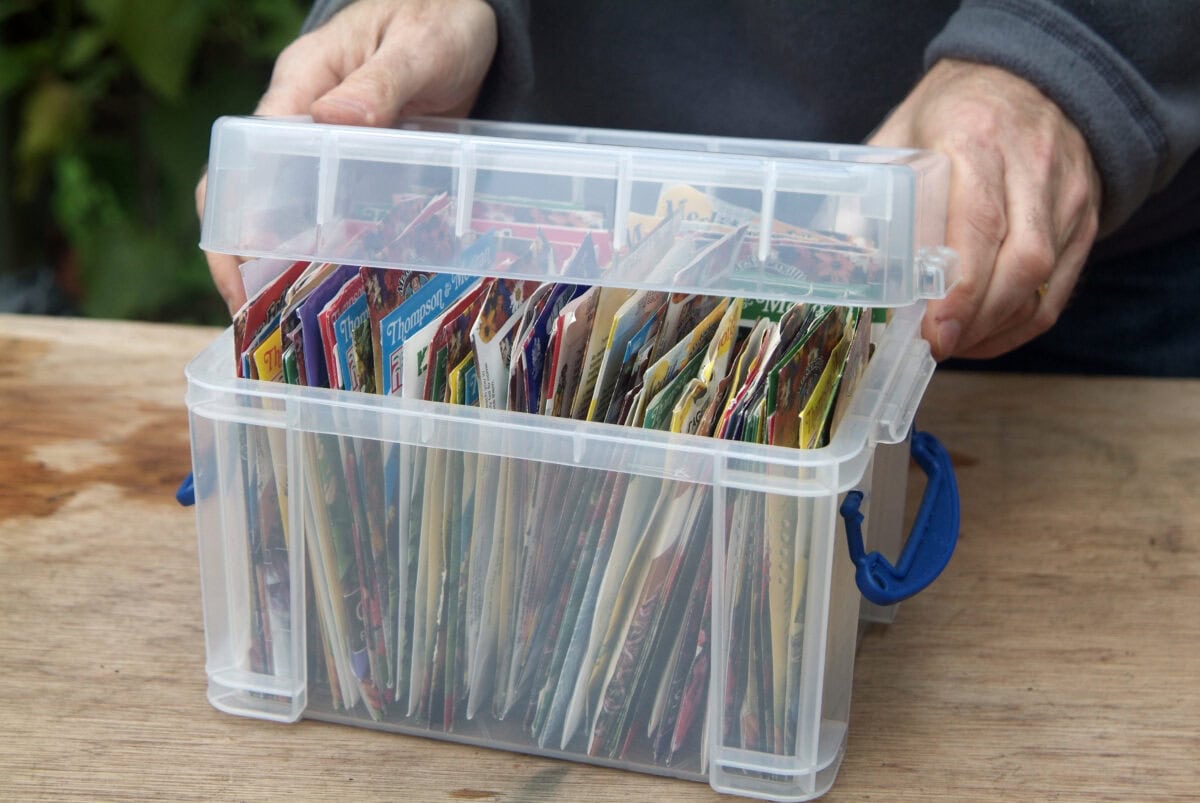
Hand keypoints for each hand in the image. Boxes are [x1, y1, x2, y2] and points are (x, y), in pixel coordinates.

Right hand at [197, 0, 497, 312]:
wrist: (475, 19)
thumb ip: (381, 83)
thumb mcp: (419, 46)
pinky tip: (350, 286)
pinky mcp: (364, 163)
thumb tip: (331, 119)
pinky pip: (338, 209)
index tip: (242, 273)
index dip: (234, 219)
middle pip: (253, 193)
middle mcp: (304, 116)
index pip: (245, 157)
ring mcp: (331, 144)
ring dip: (291, 259)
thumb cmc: (441, 18)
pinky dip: (335, 247)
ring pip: (292, 209)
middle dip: (247, 255)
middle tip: (267, 316)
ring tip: (303, 317)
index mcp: (302, 83)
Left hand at [869, 59, 1101, 359]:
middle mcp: (1030, 165)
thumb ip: (873, 195)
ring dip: (997, 327)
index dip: (961, 289)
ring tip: (954, 345)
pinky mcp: (1086, 217)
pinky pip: (1058, 288)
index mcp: (975, 138)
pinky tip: (984, 334)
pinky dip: (1020, 323)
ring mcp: (1066, 193)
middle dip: (978, 320)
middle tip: (936, 348)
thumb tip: (846, 264)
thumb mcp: (900, 136)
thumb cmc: (952, 112)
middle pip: (1021, 262)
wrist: (1030, 75)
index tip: (935, 332)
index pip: (980, 224)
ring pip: (1043, 282)